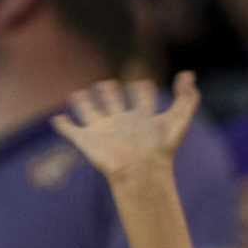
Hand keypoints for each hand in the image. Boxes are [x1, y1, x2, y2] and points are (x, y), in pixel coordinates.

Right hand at [51, 74, 200, 182]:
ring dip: (84, 103)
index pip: (142, 99)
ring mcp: (103, 131)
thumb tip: (189, 74)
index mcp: (143, 118)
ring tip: (78, 95)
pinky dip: (64, 126)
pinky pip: (71, 131)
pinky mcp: (86, 141)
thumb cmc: (160, 149)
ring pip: (90, 112)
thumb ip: (187, 98)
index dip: (143, 90)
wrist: (140, 172)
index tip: (144, 86)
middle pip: (113, 101)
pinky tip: (58, 119)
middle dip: (109, 91)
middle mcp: (122, 122)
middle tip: (108, 85)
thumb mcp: (179, 120)